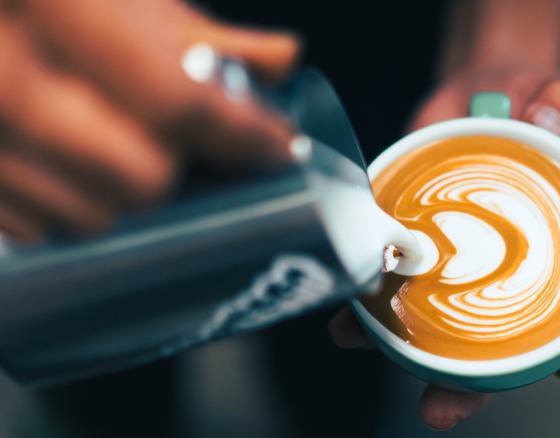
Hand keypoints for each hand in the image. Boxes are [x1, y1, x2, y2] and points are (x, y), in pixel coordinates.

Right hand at [0, 0, 300, 242]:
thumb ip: (197, 28)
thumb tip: (281, 61)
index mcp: (49, 3)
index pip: (173, 99)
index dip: (241, 132)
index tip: (277, 144)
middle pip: (139, 177)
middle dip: (179, 168)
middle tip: (188, 143)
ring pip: (83, 218)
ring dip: (124, 196)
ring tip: (128, 150)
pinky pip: (26, 226)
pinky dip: (66, 208)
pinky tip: (73, 169)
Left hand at [329, 64, 559, 429]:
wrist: (476, 94)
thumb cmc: (530, 104)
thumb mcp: (556, 96)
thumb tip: (548, 122)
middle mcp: (507, 270)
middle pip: (498, 343)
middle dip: (473, 384)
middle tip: (443, 408)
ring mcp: (458, 262)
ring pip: (437, 326)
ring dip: (402, 352)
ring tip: (370, 350)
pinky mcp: (417, 245)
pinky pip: (393, 282)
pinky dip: (367, 305)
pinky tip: (346, 316)